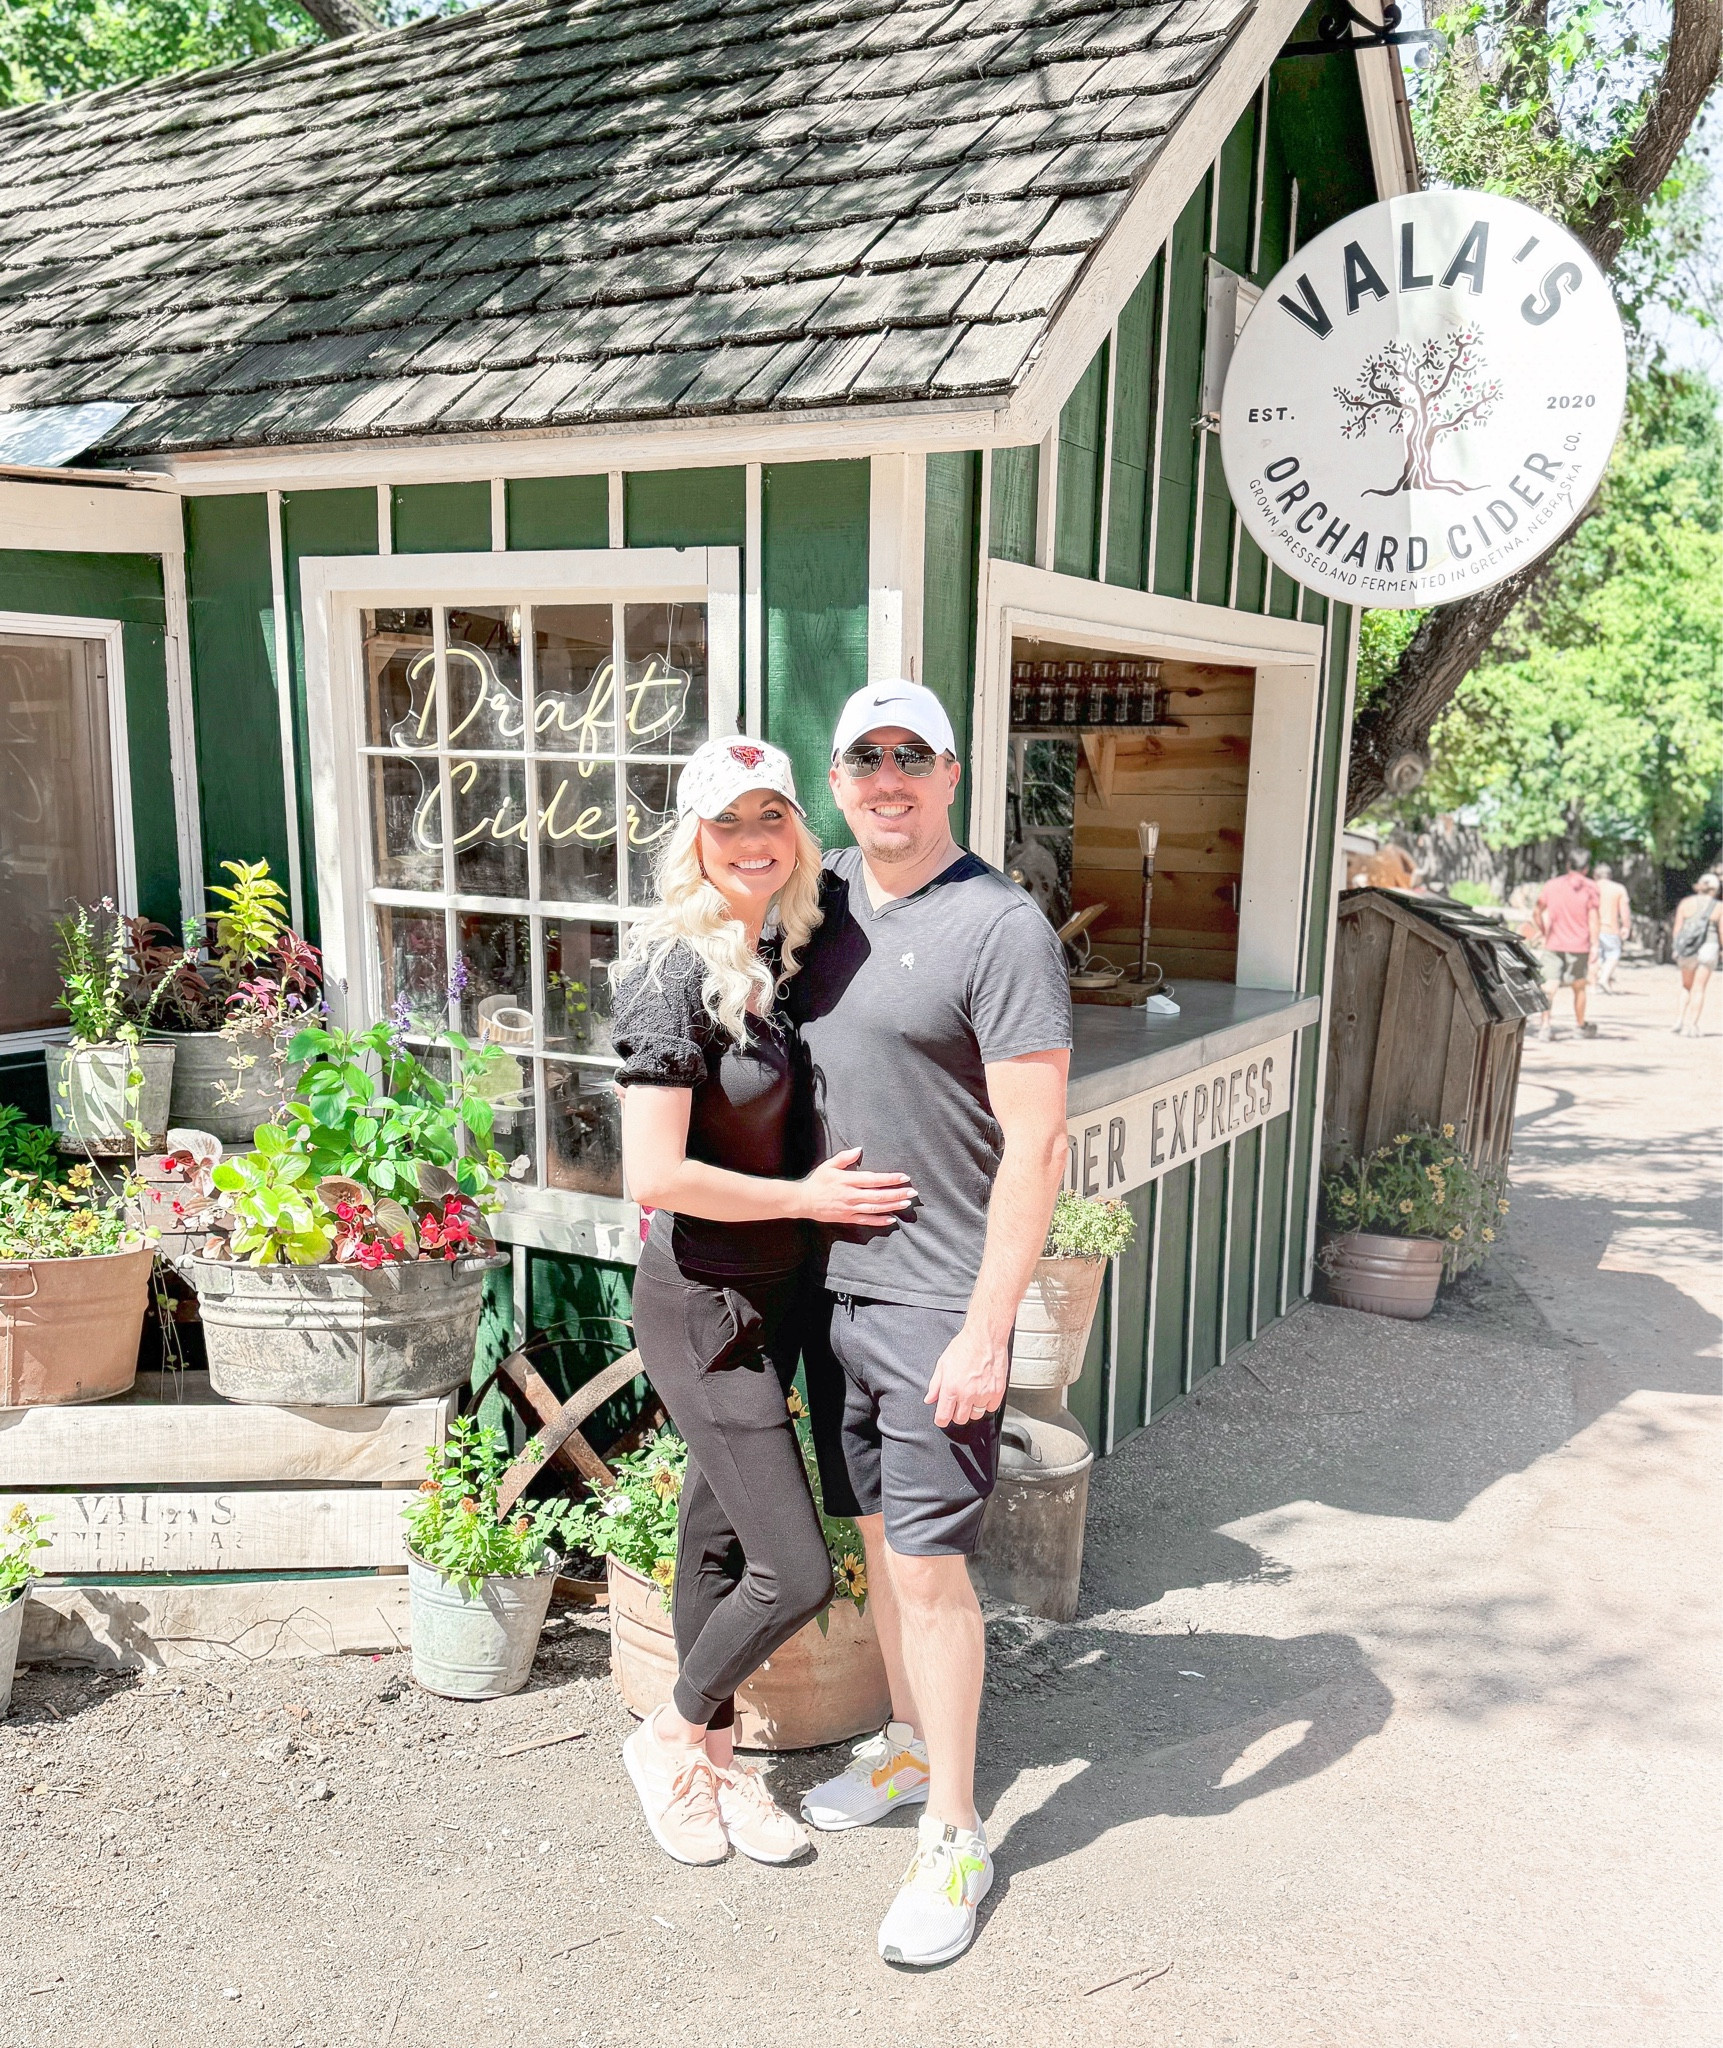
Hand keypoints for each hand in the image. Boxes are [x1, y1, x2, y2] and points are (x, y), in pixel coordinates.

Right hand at [796, 1148, 914, 1227]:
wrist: (803, 1201)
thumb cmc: (818, 1181)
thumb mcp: (829, 1166)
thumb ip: (845, 1158)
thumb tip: (859, 1150)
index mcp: (847, 1181)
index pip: (873, 1179)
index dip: (890, 1179)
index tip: (904, 1177)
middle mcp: (851, 1195)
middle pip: (878, 1195)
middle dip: (897, 1194)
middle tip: (913, 1192)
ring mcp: (850, 1208)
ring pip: (875, 1208)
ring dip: (892, 1206)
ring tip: (906, 1204)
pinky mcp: (847, 1218)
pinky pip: (866, 1220)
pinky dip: (879, 1221)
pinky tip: (891, 1219)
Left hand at [925, 1321, 1009, 1428]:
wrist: (985, 1337)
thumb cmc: (964, 1346)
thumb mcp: (943, 1364)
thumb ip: (935, 1384)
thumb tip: (930, 1398)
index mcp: (951, 1388)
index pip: (943, 1417)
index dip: (941, 1419)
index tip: (942, 1417)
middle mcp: (967, 1394)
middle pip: (960, 1419)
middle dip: (957, 1413)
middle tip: (958, 1402)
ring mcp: (983, 1394)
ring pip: (976, 1415)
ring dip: (972, 1409)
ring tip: (972, 1394)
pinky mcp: (997, 1392)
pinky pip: (991, 1408)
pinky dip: (987, 1403)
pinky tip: (983, 1392)